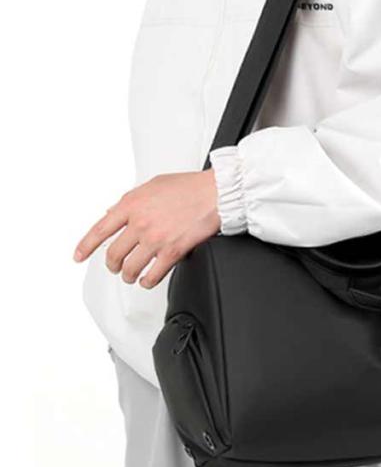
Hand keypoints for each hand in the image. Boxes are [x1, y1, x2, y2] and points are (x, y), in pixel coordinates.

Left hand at [74, 171, 219, 287]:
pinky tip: (148, 279)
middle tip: (116, 266)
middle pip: (113, 254)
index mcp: (132, 204)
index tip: (79, 256)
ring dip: (128, 275)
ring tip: (132, 275)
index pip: (99, 229)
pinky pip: (152, 276)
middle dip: (112, 264)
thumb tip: (113, 213)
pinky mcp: (172, 251)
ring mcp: (155, 238)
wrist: (215, 193)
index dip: (85, 246)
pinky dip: (147, 281)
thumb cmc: (189, 187)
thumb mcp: (153, 185)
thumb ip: (131, 200)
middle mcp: (140, 222)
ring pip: (130, 268)